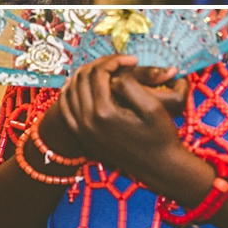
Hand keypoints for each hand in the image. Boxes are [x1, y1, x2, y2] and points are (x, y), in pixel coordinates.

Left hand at [56, 56, 206, 198]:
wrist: (159, 168)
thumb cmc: (160, 136)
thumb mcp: (153, 108)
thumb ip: (131, 85)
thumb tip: (114, 76)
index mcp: (104, 113)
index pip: (98, 73)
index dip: (114, 60)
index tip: (132, 59)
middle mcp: (87, 123)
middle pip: (82, 79)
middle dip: (99, 65)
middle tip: (118, 62)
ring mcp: (82, 132)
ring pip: (70, 92)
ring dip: (84, 76)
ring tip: (103, 70)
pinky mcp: (83, 137)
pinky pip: (66, 109)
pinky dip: (70, 93)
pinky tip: (82, 85)